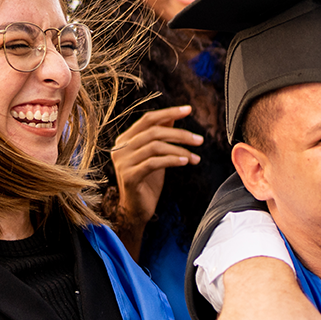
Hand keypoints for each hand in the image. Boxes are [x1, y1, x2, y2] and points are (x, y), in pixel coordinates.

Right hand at [110, 105, 203, 248]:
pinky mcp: (130, 176)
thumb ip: (160, 136)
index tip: (189, 110)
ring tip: (196, 157)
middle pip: (154, 131)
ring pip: (156, 146)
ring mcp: (123, 162)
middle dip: (180, 134)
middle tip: (200, 140)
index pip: (148, 119)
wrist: (137, 209)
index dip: (169, 112)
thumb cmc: (148, 180)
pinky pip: (154, 162)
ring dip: (180, 150)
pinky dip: (172, 160)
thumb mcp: (155, 155)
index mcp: (125, 139)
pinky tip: (186, 162)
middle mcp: (121, 148)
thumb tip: (173, 116)